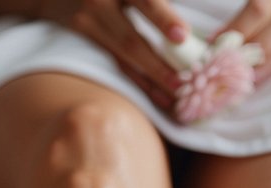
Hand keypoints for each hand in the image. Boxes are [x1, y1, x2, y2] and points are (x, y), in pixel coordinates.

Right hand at [39, 0, 191, 106]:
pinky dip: (139, 80)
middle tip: (184, 83)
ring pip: (124, 56)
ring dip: (152, 79)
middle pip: (131, 39)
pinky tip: (158, 95)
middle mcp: (100, 0)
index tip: (182, 37)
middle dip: (159, 65)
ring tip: (176, 95)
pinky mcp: (82, 34)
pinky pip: (115, 62)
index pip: (145, 1)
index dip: (163, 19)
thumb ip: (155, 2)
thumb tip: (187, 32)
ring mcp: (87, 20)